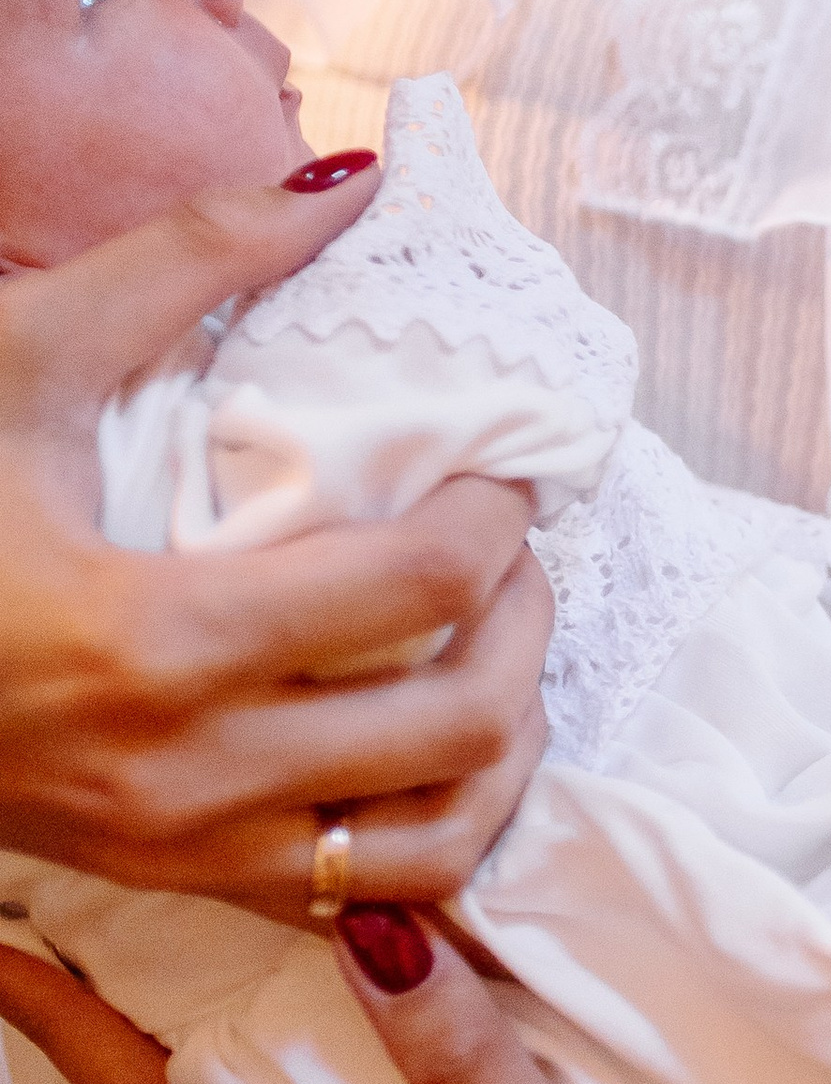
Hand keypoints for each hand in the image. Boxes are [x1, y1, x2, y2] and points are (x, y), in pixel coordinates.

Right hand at [0, 171, 551, 919]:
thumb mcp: (19, 357)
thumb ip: (188, 257)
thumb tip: (354, 181)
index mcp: (153, 640)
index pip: (420, 587)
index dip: (502, 518)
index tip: (505, 470)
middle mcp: (185, 771)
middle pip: (459, 723)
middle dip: (527, 624)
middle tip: (517, 551)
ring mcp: (183, 848)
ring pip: (436, 843)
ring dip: (502, 746)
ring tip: (496, 649)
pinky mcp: (175, 884)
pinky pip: (365, 903)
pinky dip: (435, 830)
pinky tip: (433, 742)